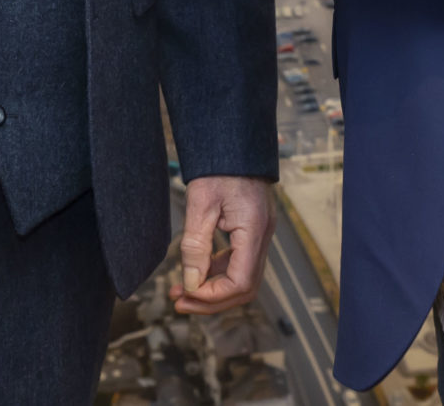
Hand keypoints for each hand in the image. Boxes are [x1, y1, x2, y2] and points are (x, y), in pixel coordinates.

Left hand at [173, 174, 272, 313]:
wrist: (234, 141)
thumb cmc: (219, 166)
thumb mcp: (201, 203)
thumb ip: (196, 245)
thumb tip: (191, 283)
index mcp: (254, 229)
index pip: (241, 282)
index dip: (213, 296)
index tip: (185, 293)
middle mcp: (263, 235)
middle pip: (245, 287)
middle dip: (212, 300)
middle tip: (180, 302)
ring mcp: (260, 233)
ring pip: (242, 277)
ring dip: (213, 288)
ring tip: (181, 290)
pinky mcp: (252, 229)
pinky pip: (238, 261)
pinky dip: (217, 272)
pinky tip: (196, 271)